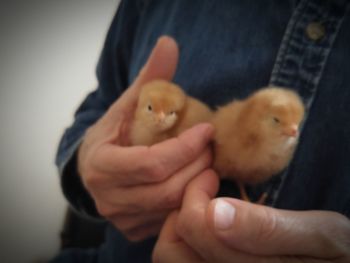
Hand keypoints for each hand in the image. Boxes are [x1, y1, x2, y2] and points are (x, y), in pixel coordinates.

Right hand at [77, 36, 213, 240]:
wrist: (95, 166)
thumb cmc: (115, 133)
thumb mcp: (128, 104)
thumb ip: (150, 78)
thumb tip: (169, 43)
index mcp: (101, 165)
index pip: (151, 164)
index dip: (186, 148)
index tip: (207, 130)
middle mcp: (108, 198)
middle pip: (167, 189)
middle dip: (199, 166)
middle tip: (212, 147)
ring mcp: (122, 219)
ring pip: (173, 208)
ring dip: (199, 184)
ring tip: (208, 162)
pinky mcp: (134, 230)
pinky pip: (171, 221)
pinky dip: (190, 201)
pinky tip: (194, 181)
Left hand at [153, 170, 349, 261]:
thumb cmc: (338, 254)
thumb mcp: (322, 236)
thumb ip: (269, 229)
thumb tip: (214, 213)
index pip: (192, 229)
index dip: (194, 193)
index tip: (212, 175)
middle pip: (172, 249)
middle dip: (183, 207)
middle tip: (206, 186)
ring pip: (173, 258)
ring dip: (180, 225)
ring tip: (203, 205)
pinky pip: (183, 261)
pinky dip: (184, 239)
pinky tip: (207, 224)